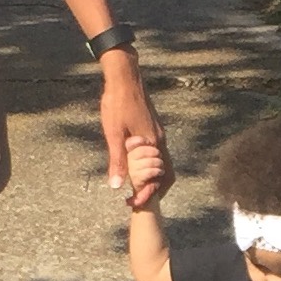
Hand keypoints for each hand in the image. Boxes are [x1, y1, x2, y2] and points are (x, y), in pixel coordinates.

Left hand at [100, 53, 171, 207]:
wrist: (125, 77)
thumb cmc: (118, 103)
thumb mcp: (114, 134)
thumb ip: (117, 161)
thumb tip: (117, 186)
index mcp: (153, 144)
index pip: (157, 179)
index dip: (146, 195)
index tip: (133, 203)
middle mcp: (160, 140)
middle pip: (166, 174)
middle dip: (155, 190)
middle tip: (138, 199)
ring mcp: (159, 133)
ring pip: (163, 163)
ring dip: (153, 177)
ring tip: (138, 187)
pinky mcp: (154, 127)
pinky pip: (158, 153)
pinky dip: (151, 165)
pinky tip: (137, 165)